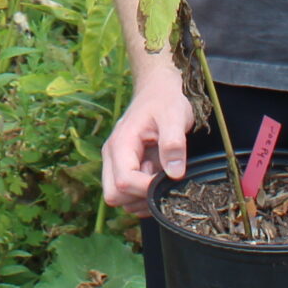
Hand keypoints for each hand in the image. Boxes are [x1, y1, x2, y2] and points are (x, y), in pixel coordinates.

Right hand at [102, 77, 202, 215]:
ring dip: (142, 197)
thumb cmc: (165, 100)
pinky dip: (143, 195)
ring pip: (120, 199)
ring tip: (160, 174)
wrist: (158, 89)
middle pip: (114, 195)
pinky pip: (128, 194)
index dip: (146, 189)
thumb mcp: (174, 116)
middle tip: (160, 178)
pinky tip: (157, 176)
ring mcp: (116, 162)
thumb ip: (173, 143)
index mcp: (120, 144)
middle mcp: (112, 155)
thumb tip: (175, 173)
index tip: (167, 179)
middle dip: (140, 196)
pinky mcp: (124, 167)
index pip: (123, 182)